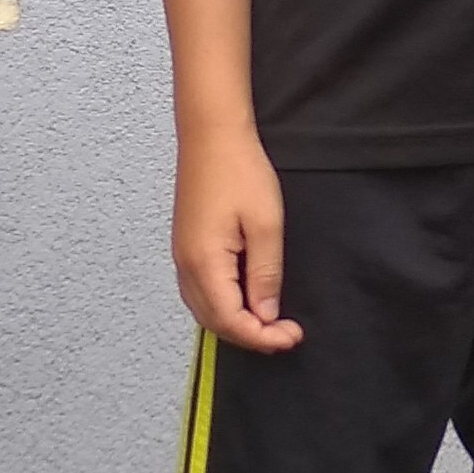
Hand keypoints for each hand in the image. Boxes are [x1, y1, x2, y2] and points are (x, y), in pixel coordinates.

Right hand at [172, 124, 301, 350]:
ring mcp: (182, 257)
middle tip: (286, 335)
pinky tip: (245, 303)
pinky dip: (222, 308)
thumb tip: (266, 315)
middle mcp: (186, 267)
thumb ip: (265, 274)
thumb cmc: (239, 171)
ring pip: (204, 311)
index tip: (292, 336)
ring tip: (270, 324)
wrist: (211, 135)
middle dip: (250, 336)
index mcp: (204, 263)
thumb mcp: (266, 225)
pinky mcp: (186, 248)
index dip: (262, 337)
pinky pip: (200, 293)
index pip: (231, 321)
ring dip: (236, 324)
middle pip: (214, 322)